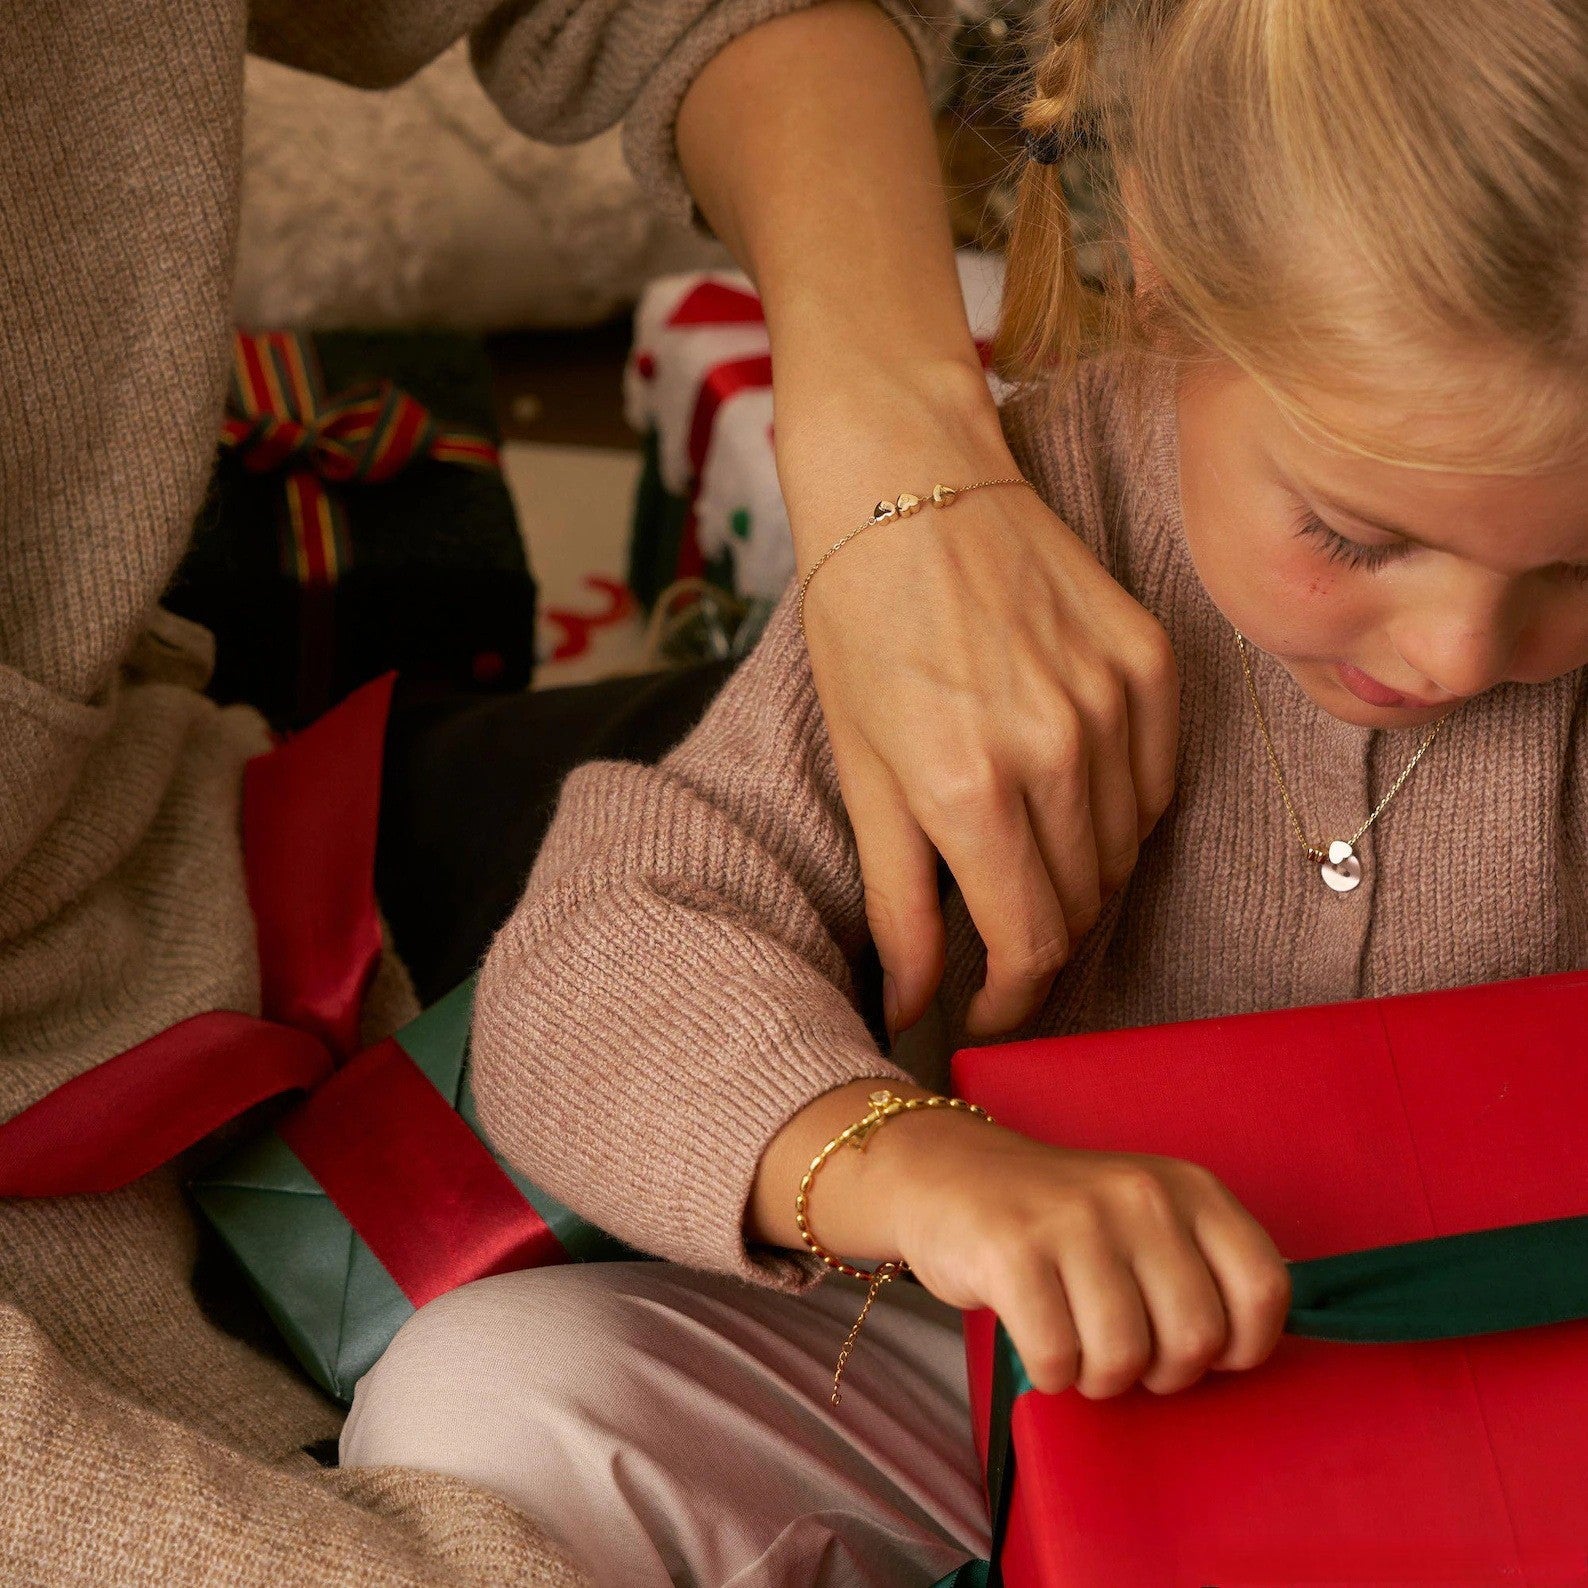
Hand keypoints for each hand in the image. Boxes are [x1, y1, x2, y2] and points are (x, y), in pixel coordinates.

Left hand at [779, 357, 1179, 1040]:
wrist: (909, 481)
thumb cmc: (860, 625)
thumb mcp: (860, 772)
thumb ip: (897, 902)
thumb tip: (911, 1004)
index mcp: (969, 788)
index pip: (1031, 943)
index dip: (1013, 999)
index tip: (990, 1009)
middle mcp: (1057, 751)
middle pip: (1082, 904)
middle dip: (1037, 941)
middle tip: (995, 930)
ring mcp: (1115, 702)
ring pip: (1125, 851)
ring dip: (1078, 878)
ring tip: (1024, 856)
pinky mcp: (1152, 661)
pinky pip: (1157, 784)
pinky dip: (1119, 813)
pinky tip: (1070, 794)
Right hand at [877, 1111, 1291, 1397]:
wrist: (949, 1175)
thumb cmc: (1060, 1220)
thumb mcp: (1147, 1218)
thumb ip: (1201, 1267)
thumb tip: (1246, 1350)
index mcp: (1188, 1188)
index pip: (1263, 1288)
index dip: (1241, 1346)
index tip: (1201, 1349)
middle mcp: (1139, 1195)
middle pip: (1195, 1340)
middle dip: (1160, 1372)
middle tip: (1123, 1347)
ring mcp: (1075, 1220)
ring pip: (1124, 1359)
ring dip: (1098, 1377)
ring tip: (1075, 1342)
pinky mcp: (1013, 1252)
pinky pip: (1057, 1360)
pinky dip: (1049, 1372)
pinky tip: (1035, 1335)